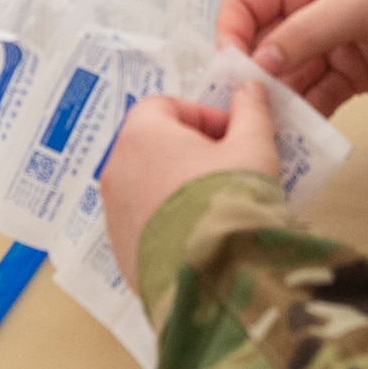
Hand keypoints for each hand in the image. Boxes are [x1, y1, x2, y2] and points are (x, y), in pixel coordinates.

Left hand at [101, 84, 277, 289]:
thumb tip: (250, 89)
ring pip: (146, 185)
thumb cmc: (231, 201)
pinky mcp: (120, 250)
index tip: (232, 135)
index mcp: (142, 135)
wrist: (215, 279)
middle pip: (153, 145)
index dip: (202, 116)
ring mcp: (114, 213)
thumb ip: (251, 113)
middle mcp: (117, 169)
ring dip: (178, 186)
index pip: (165, 106)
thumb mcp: (253, 148)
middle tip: (228, 169)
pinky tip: (202, 236)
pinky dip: (168, 221)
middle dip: (190, 151)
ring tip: (217, 205)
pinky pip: (144, 223)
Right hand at [216, 0, 367, 115]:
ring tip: (269, 128)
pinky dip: (305, 116)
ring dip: (276, 102)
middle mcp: (300, 10)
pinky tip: (297, 135)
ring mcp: (321, 45)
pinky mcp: (343, 75)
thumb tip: (260, 62)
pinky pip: (314, 97)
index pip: (243, 2)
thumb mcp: (352, 0)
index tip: (231, 65)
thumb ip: (305, 31)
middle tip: (242, 108)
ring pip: (284, 78)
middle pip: (259, 46)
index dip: (231, 32)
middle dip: (251, 76)